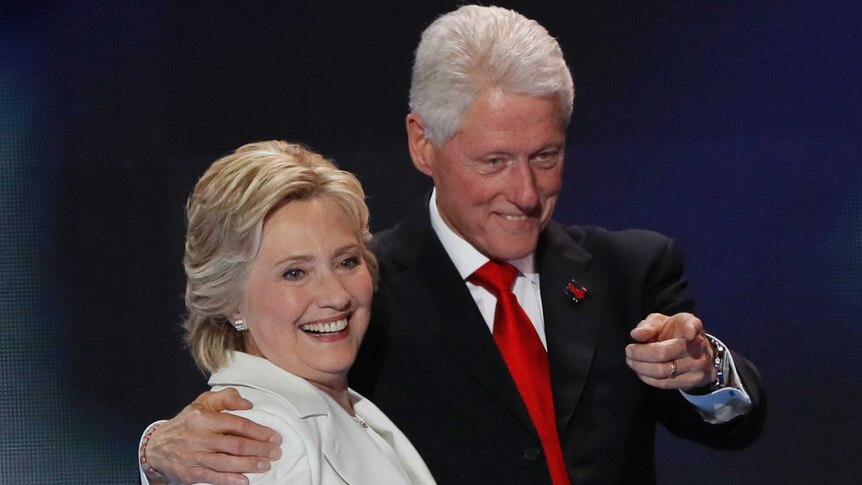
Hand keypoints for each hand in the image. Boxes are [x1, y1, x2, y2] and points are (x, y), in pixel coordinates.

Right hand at [144, 388, 281, 484]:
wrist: (156, 446)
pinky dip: (229, 480)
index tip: (274, 436)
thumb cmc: (186, 423)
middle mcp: (198, 437)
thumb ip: (226, 398)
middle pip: (234, 444)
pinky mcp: (190, 473)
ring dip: (249, 465)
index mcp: (203, 418)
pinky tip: (244, 480)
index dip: (258, 431)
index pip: (237, 424)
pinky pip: (212, 477)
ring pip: (226, 462)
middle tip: (275, 452)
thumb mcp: (203, 403)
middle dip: (259, 449)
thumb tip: (248, 404)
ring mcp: (193, 456)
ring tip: (266, 465)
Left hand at [625, 312, 715, 389]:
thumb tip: (636, 334)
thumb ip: (649, 326)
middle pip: (664, 353)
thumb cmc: (673, 332)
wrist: (694, 351)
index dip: (691, 329)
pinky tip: (641, 371)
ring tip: (631, 361)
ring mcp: (698, 365)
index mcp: (691, 325)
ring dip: (641, 368)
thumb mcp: (661, 322)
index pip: (694, 326)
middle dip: (640, 353)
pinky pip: (665, 383)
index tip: (689, 334)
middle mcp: (698, 345)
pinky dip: (648, 378)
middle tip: (628, 351)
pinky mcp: (694, 381)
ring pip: (663, 371)